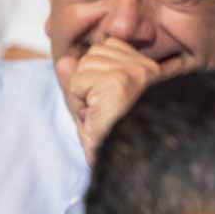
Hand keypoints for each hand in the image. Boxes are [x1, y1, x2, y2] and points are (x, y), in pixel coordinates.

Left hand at [56, 38, 163, 162]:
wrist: (131, 166)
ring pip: (83, 65)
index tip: (109, 101)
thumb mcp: (95, 106)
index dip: (97, 75)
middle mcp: (147, 68)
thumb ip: (79, 80)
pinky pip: (78, 80)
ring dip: (82, 93)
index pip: (108, 47)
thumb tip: (63, 60)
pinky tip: (97, 115)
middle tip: (102, 111)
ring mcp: (134, 73)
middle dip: (87, 83)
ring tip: (100, 114)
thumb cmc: (115, 140)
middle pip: (94, 53)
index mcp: (151, 71)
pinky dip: (79, 100)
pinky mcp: (118, 83)